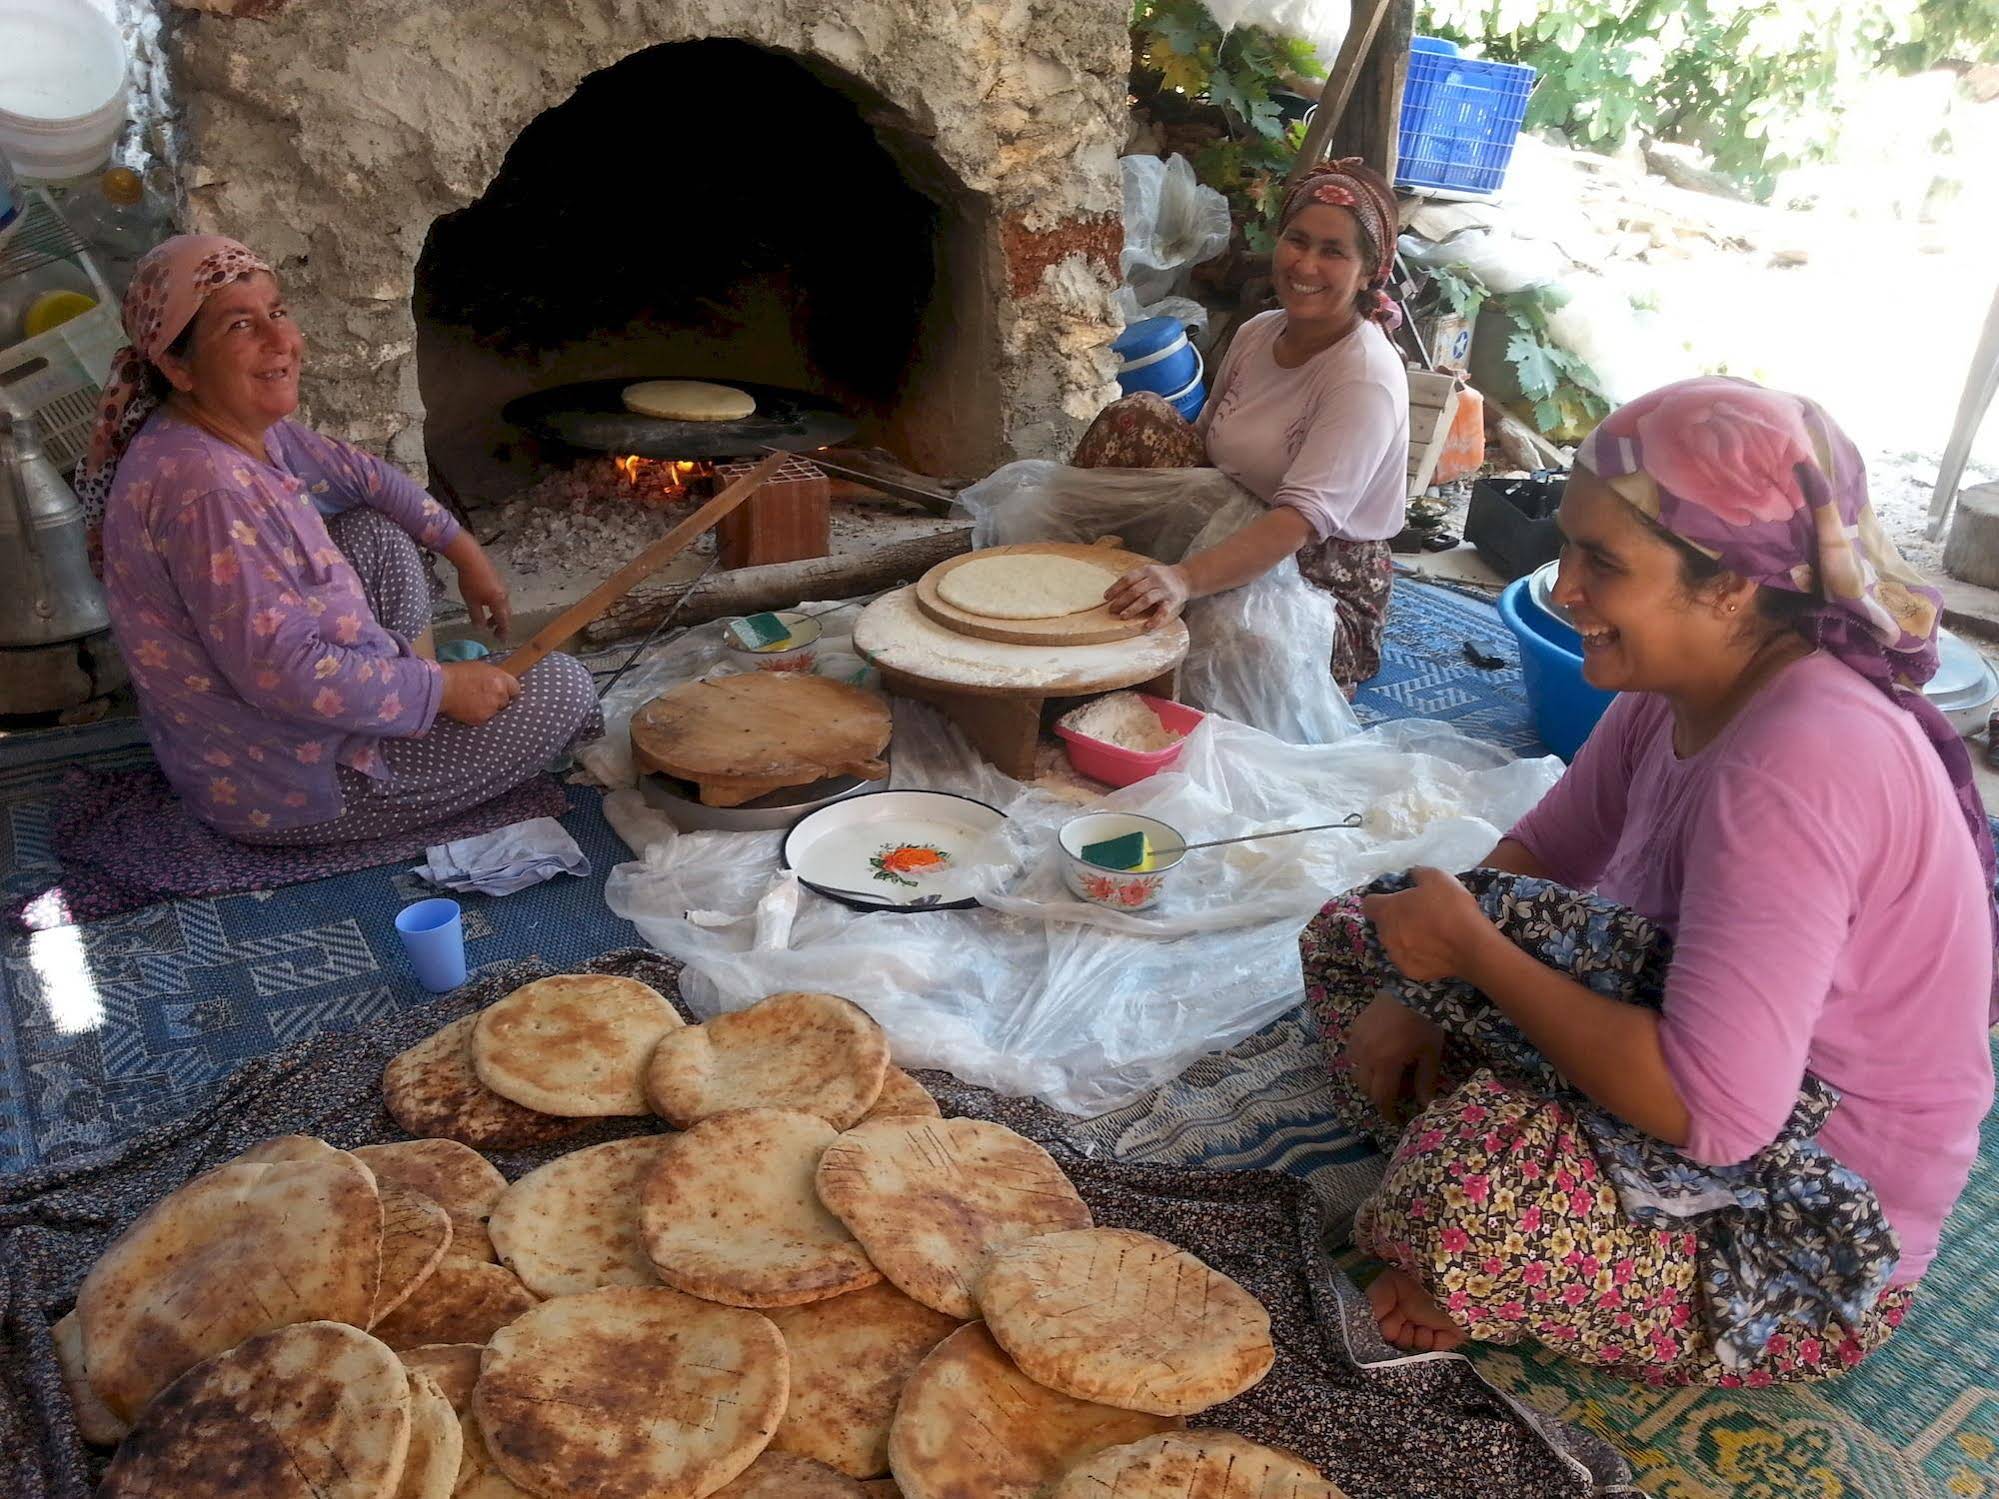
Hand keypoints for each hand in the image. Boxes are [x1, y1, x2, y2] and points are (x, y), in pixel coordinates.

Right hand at [438, 661, 520, 723]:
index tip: (504, 692)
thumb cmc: (457, 673)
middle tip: (485, 697)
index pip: (516, 689)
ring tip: (474, 703)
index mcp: (500, 679)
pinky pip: (485, 719)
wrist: (441, 686)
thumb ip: (494, 677)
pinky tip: (468, 709)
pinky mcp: (481, 719)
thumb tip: (500, 682)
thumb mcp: (480, 668)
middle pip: (506, 702)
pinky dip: (478, 716)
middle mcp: (499, 694)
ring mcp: (491, 708)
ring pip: (496, 712)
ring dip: (488, 709)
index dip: (508, 690)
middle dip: (498, 700)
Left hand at [454, 546, 511, 639]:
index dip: (503, 631)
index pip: (503, 621)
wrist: (472, 558)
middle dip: (500, 623)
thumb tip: (480, 628)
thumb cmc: (470, 581)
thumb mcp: (471, 601)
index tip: (501, 640)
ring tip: (487, 618)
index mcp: (499, 602)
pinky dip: (496, 605)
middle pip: (506, 613)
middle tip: (494, 631)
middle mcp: (504, 595)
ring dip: (497, 614)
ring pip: (503, 605)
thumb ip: (477, 616)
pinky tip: (486, 603)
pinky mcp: (498, 581)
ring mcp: (502, 587)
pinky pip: (501, 597)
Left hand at [1104, 562, 1190, 629]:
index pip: (1128, 578)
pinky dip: (1155, 620)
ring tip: (1123, 616)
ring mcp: (1164, 590)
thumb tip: (1114, 594)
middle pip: (1135, 590)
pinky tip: (1147, 627)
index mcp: (1147, 570)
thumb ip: (1135, 580)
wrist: (1186, 578)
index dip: (1116, 588)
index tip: (1106, 597)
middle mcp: (1155, 579)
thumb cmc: (1162, 577)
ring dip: (1133, 608)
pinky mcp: (1173, 601)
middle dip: (1122, 600)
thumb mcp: (1149, 573)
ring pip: (1146, 599)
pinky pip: (1163, 611)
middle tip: (1111, 610)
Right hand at [1345, 994, 1445, 1122]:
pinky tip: (1376, 1056)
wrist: (1410, 987)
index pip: (1381, 1097)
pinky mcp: (1354, 1028)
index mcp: (1386, 1062)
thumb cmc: (1424, 1021)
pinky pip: (1351, 1053)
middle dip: (1379, 1096)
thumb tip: (1426, 1105)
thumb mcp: (1430, 1052)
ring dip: (1368, 1079)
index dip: (1388, 1111)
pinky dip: (1361, 1062)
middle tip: (1396, 1094)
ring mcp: (1356, 1040)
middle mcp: (1366, 1054)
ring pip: (1355, 1071)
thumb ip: (1426, 1080)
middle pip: (1365, 1087)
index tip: (1396, 1118)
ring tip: (1385, 1075)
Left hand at [1361, 866, 1496, 982]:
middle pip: (1383, 924)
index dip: (1380, 899)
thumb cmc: (1450, 907)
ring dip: (1405, 938)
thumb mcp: (1436, 877)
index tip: (1396, 898)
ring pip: (1394, 943)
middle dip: (1395, 919)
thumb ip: (1417, 874)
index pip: (1369, 903)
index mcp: (1387, 911)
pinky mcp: (1410, 971)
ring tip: (1428, 934)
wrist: (1471, 945)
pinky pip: (1409, 959)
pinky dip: (1417, 955)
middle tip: (1418, 914)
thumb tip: (1412, 876)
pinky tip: (1434, 950)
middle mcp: (1385, 935)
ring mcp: (1396, 956)